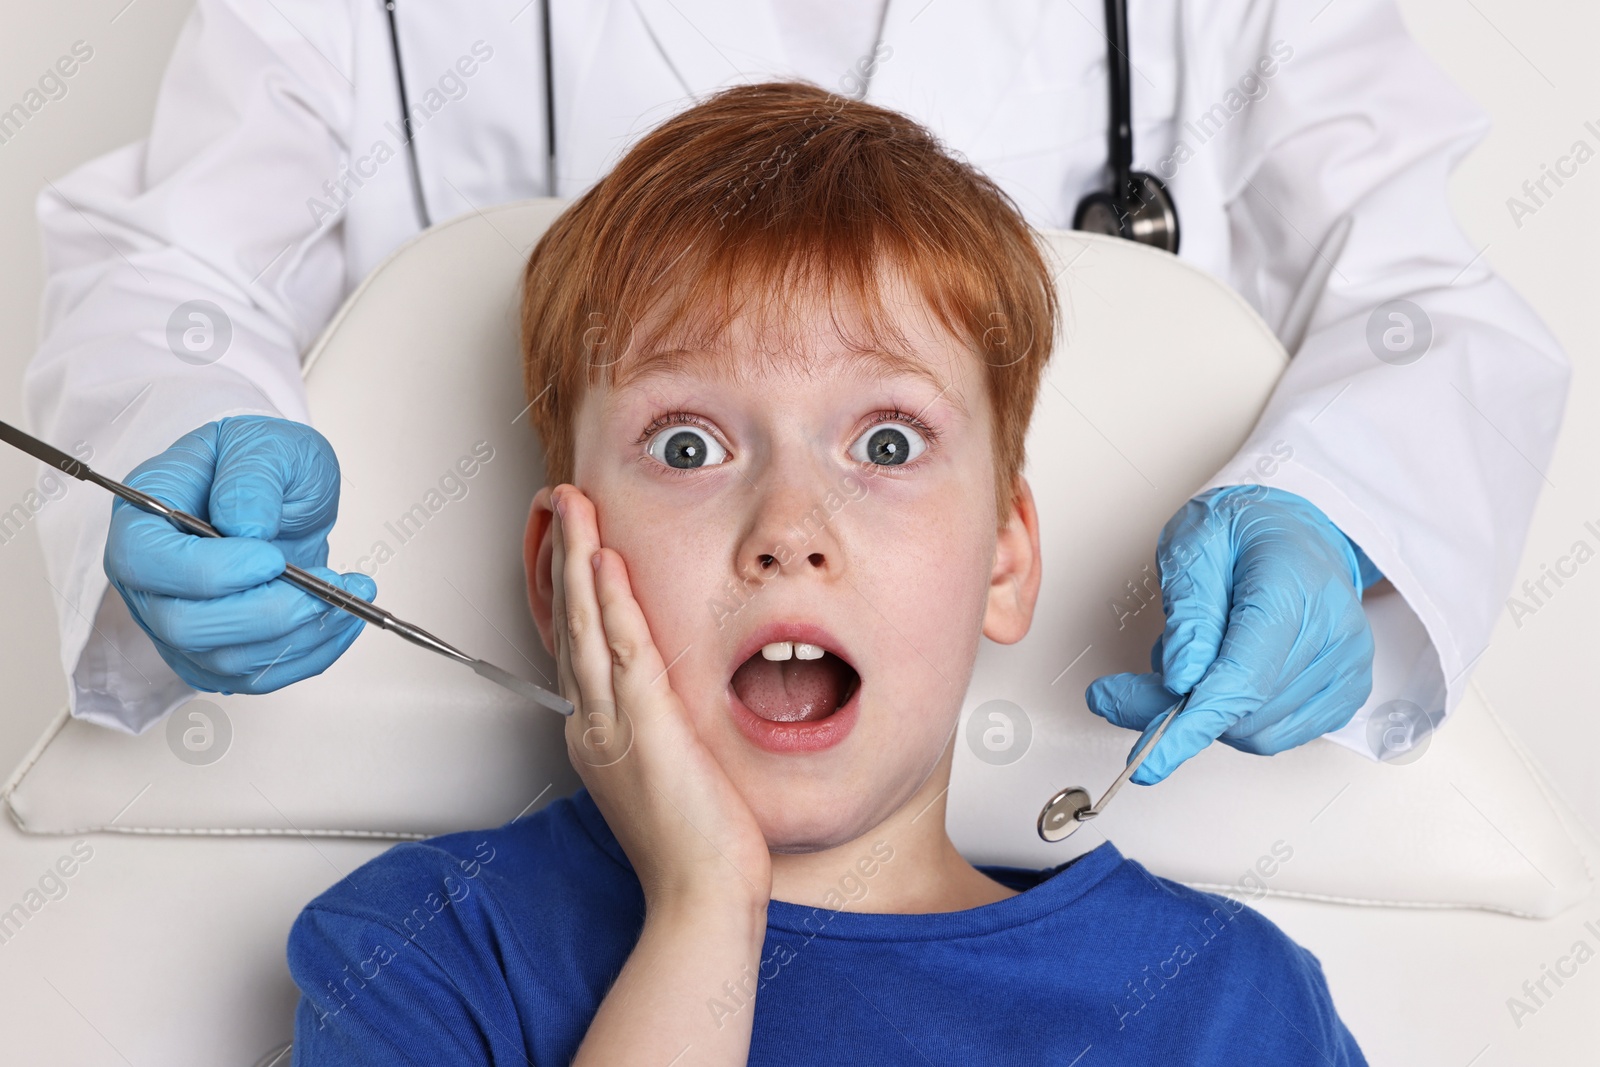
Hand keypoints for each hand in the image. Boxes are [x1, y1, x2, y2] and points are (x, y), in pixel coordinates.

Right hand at [103, 415, 375, 694]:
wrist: (282, 494)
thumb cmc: (263, 464)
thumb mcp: (264, 443)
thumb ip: (252, 475)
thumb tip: (246, 527)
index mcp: (143, 518)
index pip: (146, 563)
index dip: (208, 572)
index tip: (271, 558)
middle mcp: (150, 580)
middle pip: (183, 625)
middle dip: (264, 613)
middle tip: (324, 585)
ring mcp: (178, 623)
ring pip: (224, 660)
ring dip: (297, 635)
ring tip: (348, 595)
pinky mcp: (216, 652)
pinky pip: (257, 676)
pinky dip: (309, 654)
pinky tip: (342, 618)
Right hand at [548, 484, 770, 910]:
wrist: (702, 898)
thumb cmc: (698, 850)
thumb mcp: (672, 778)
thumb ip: (662, 735)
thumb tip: (672, 712)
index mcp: (601, 736)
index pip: (579, 645)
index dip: (572, 589)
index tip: (575, 546)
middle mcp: (596, 725)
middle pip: (569, 623)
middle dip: (563, 556)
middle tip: (559, 504)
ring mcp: (614, 725)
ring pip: (585, 625)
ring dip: (577, 559)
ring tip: (572, 508)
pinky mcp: (645, 728)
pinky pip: (623, 651)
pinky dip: (610, 603)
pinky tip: (606, 563)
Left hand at [1086, 485, 1375, 783]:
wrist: (1297, 531)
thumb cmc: (1246, 531)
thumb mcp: (1194, 546)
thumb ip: (1188, 613)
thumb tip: (1180, 677)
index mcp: (1295, 589)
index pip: (1242, 678)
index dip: (1190, 723)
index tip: (1148, 757)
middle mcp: (1333, 633)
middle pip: (1244, 710)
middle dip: (1172, 712)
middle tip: (1123, 689)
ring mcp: (1344, 667)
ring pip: (1256, 732)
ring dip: (1203, 715)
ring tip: (1185, 665)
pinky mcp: (1342, 693)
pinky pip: (1275, 735)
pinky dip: (1234, 719)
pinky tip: (1219, 679)